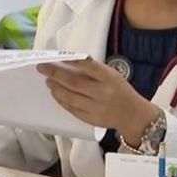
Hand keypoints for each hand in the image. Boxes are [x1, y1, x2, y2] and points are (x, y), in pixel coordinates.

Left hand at [37, 59, 158, 143]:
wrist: (133, 115)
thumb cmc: (121, 91)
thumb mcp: (113, 75)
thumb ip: (94, 71)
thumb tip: (68, 63)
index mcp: (109, 78)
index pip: (87, 67)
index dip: (71, 61)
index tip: (57, 57)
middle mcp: (102, 93)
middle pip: (74, 83)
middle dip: (55, 74)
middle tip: (43, 68)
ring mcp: (96, 108)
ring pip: (70, 97)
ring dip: (56, 88)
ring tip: (48, 81)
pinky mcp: (91, 119)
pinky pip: (72, 109)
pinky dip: (61, 100)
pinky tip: (56, 94)